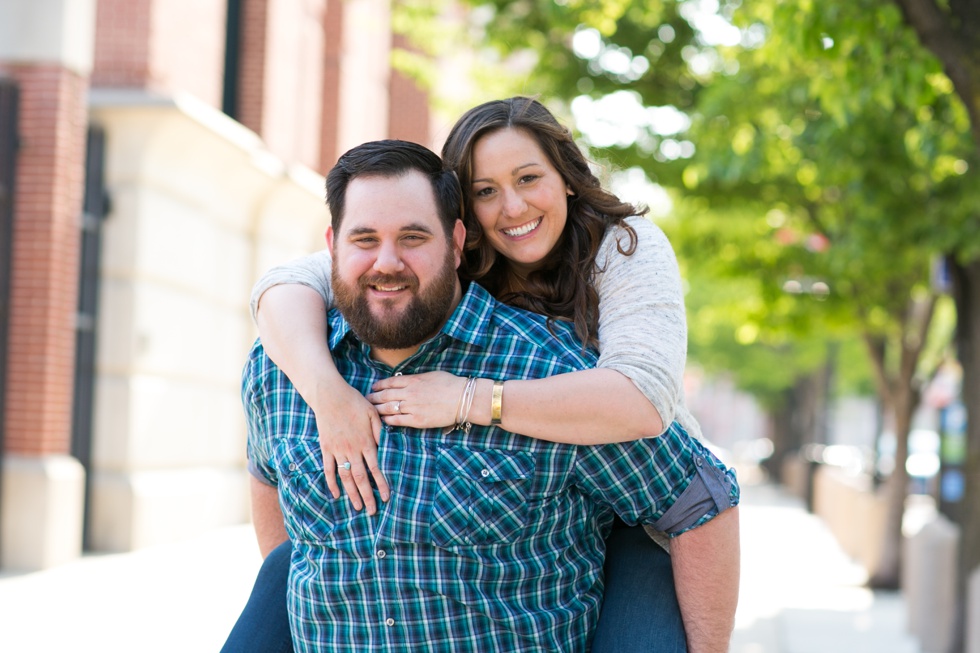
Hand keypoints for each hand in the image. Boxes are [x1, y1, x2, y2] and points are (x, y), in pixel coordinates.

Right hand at [313, 382, 389, 514]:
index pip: (376, 468)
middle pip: (361, 478)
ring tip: (357, 507)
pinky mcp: (326, 448)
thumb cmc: (354, 402)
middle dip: (368, 496)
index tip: (387, 497)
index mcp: (366, 442)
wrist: (329, 395)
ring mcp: (337, 450)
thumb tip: (389, 446)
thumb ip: (380, 432)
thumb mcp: (373, 413)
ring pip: (345, 477)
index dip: (381, 484)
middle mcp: (352, 449)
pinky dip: (331, 482)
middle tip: (372, 511)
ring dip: (352, 494)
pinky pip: (328, 469)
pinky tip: (336, 494)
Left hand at [368, 371, 467, 429]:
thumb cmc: (450, 384)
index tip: (373, 387)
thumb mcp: (431, 375)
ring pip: (388, 408)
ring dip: (377, 409)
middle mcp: (409, 393)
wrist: (462, 398)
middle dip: (373, 397)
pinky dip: (388, 420)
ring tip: (371, 410)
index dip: (379, 385)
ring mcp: (412, 407)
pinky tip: (383, 420)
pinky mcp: (417, 420)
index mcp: (413, 380)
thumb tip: (406, 380)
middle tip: (366, 400)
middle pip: (385, 395)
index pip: (389, 382)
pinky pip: (397, 420)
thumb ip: (416, 378)